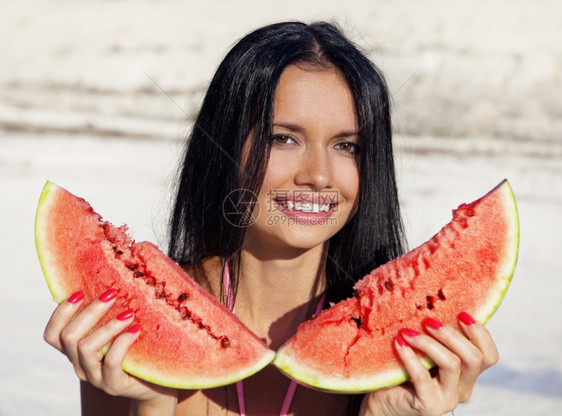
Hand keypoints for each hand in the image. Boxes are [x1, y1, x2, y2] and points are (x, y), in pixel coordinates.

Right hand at [44, 289, 176, 411]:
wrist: (157, 383)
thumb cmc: (139, 350)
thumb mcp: (121, 329)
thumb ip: (112, 311)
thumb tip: (115, 274)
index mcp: (77, 350)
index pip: (52, 335)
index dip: (60, 313)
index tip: (78, 292)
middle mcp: (81, 364)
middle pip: (69, 336)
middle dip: (89, 312)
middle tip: (112, 294)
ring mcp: (95, 377)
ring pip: (86, 348)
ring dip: (107, 326)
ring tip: (129, 312)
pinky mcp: (113, 385)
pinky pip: (111, 362)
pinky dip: (122, 342)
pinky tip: (136, 329)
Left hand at [360, 312, 498, 415]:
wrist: (383, 403)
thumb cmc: (402, 373)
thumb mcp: (424, 352)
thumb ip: (436, 338)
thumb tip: (435, 302)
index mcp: (467, 375)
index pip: (490, 356)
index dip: (480, 333)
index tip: (461, 313)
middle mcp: (463, 389)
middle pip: (475, 358)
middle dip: (452, 334)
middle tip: (428, 320)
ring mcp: (447, 400)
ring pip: (452, 364)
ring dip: (429, 342)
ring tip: (407, 331)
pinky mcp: (428, 406)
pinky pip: (423, 376)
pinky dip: (410, 356)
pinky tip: (399, 343)